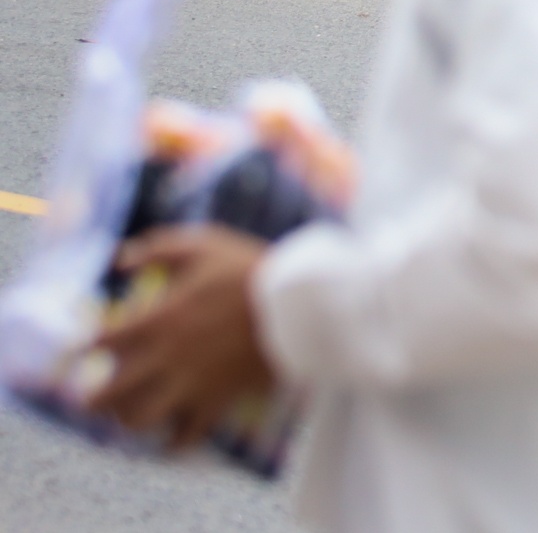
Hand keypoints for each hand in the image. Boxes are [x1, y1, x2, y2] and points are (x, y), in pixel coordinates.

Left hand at [86, 226, 274, 449]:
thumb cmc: (249, 270)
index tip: (91, 346)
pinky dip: (173, 443)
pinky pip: (187, 435)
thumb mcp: (202, 244)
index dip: (90, 345)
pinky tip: (169, 440)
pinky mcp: (217, 400)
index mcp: (158, 320)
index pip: (103, 342)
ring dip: (126, 420)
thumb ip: (155, 248)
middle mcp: (165, 358)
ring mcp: (190, 383)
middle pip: (109, 393)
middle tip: (90, 399)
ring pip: (139, 419)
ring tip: (126, 417)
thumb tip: (118, 261)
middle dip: (93, 399)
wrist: (298, 304)